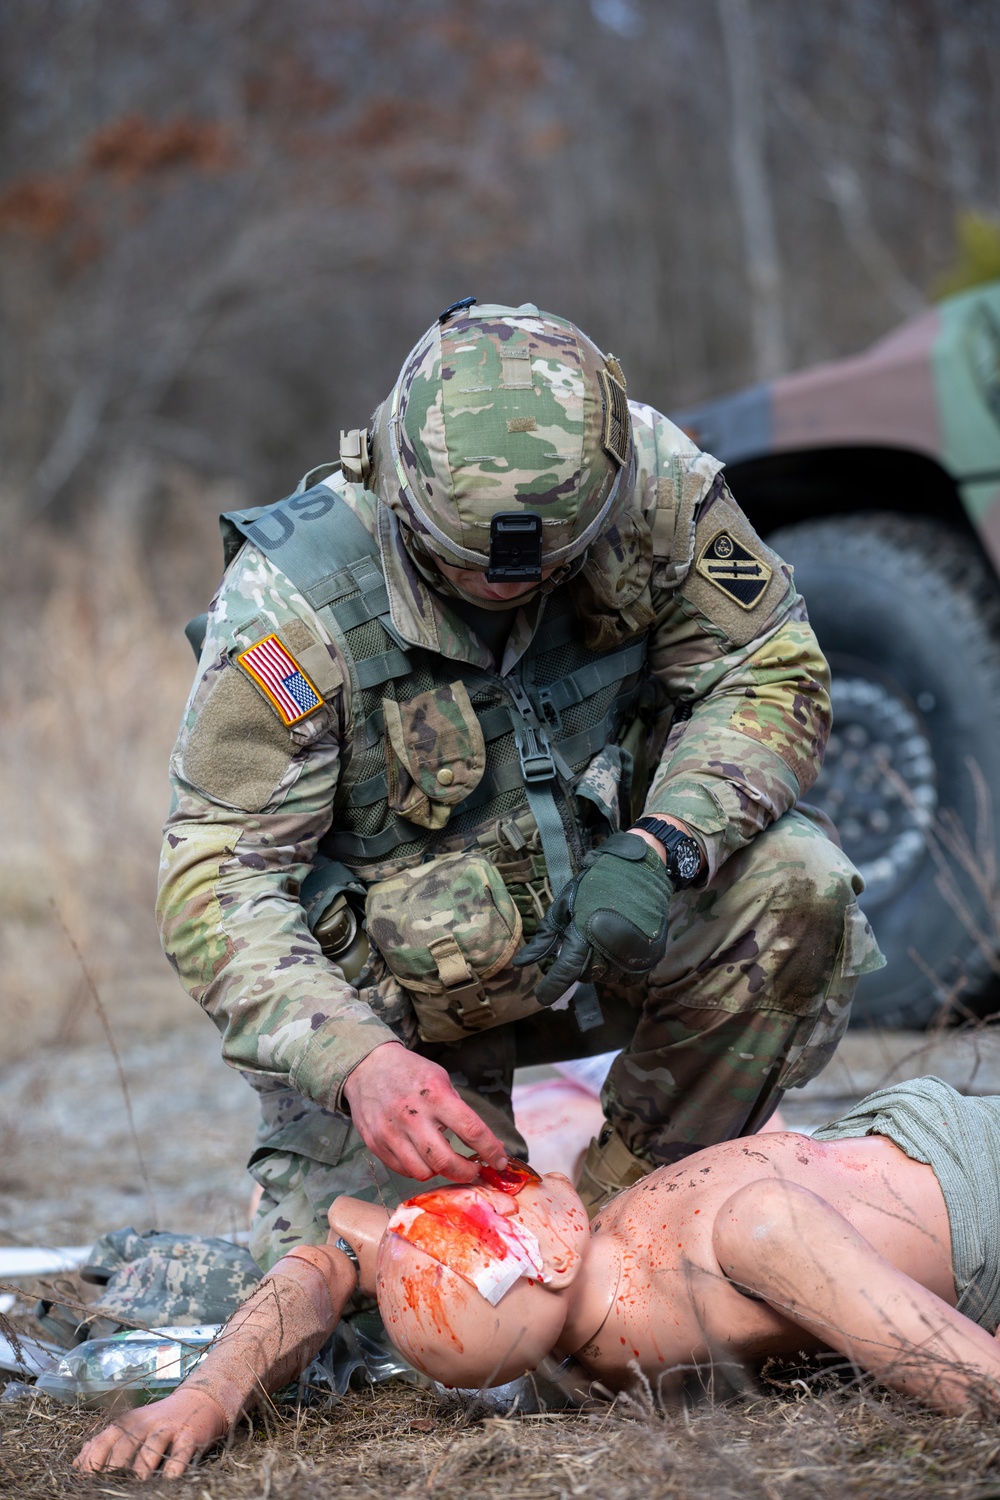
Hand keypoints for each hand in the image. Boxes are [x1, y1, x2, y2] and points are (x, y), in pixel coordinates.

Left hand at [74, 1386, 227, 1478]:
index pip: (105, 1439)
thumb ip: (104, 1442)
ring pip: (151, 1447)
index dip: (92, 1460)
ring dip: (142, 1467)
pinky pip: (180, 1454)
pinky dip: (173, 1468)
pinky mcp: (190, 1436)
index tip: (84, 1480)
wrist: (200, 1400)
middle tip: (107, 1486)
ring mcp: (168, 1428)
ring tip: (137, 1484)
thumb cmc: (158, 1421)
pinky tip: (168, 1480)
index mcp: (128, 1421)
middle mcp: (146, 1423)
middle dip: (114, 1466)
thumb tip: (75, 1465)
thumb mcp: (131, 1425)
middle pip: (125, 1443)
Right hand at [342, 1042, 507, 1182]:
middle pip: (445, 1162)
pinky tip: (423, 1156)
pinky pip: (403, 1169)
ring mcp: (391, 1132)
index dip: (490, 1150)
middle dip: (466, 1173)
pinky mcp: (375, 1144)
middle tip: (474, 1170)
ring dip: (440, 1172)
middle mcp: (412, 1116)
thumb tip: (485, 1142)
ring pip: (423, 1172)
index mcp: (435, 1095)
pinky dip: (418, 1168)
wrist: (367, 1067)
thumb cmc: (410, 1072)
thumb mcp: (440, 1079)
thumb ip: (458, 1109)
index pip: (471, 1130)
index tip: (499, 1161)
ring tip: (445, 1161)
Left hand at [514, 831, 673, 1005]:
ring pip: (608, 979)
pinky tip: (615, 956)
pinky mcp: (649, 956)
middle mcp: (608, 949)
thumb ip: (545, 938)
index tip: (541, 998)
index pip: (565, 972)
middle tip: (580, 948)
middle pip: (587, 977)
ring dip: (599, 970)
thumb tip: (520, 963)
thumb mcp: (563, 906)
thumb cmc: (594, 886)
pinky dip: (619, 972)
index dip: (551, 988)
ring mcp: (631, 954)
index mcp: (583, 935)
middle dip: (578, 968)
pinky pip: (629, 978)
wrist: (637, 870)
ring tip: (599, 947)